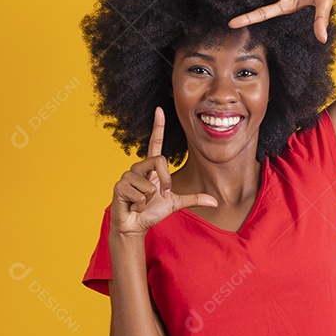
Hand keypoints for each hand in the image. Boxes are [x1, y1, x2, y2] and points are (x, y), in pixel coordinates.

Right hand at [110, 107, 217, 235]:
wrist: (135, 226)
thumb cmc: (152, 212)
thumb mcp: (175, 204)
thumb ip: (193, 199)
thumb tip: (215, 202)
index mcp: (151, 167)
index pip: (155, 143)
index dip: (158, 127)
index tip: (160, 110)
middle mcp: (138, 167)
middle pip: (159, 161)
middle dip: (165, 182)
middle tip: (161, 195)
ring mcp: (127, 176)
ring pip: (150, 184)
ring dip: (150, 199)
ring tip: (142, 203)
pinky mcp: (119, 187)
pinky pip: (139, 195)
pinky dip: (140, 205)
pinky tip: (133, 206)